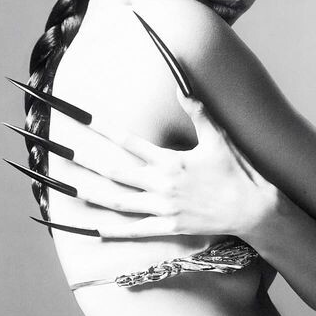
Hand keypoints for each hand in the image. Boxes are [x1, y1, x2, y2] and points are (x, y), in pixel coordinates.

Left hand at [46, 86, 275, 238]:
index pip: (130, 142)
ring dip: (92, 194)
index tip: (81, 119)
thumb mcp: (219, 138)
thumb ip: (198, 111)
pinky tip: (95, 228)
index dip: (103, 129)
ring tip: (68, 187)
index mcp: (171, 162)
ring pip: (119, 202)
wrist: (255, 211)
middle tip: (60, 152)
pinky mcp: (170, 228)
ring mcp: (164, 209)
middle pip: (115, 172)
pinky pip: (136, 231)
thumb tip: (180, 84)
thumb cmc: (239, 172)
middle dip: (86, 161)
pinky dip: (115, 231)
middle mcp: (162, 186)